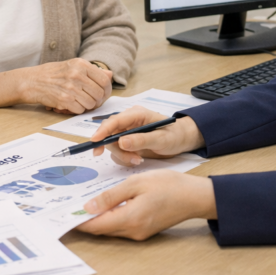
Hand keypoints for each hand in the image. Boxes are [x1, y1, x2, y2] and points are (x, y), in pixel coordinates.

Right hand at [21, 59, 112, 113]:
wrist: (31, 81)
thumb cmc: (51, 74)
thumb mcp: (72, 66)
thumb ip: (91, 71)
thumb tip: (110, 75)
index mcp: (81, 64)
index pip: (104, 80)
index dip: (106, 90)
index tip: (103, 94)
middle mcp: (77, 74)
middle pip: (99, 94)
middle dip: (97, 100)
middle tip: (91, 101)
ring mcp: (70, 87)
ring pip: (91, 104)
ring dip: (87, 106)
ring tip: (78, 101)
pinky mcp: (64, 100)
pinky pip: (80, 110)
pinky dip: (77, 110)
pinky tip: (71, 104)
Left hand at [77, 170, 216, 239]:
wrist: (195, 196)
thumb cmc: (169, 185)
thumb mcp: (136, 183)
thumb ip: (111, 196)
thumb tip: (88, 207)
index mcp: (130, 219)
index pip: (95, 226)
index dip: (77, 221)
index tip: (61, 215)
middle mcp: (133, 231)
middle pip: (101, 229)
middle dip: (84, 219)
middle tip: (67, 205)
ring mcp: (139, 233)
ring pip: (110, 228)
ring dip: (96, 218)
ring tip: (81, 202)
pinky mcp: (144, 229)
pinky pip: (121, 225)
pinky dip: (109, 217)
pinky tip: (104, 204)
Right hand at [89, 106, 204, 164]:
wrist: (181, 140)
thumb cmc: (174, 135)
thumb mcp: (161, 139)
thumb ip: (142, 140)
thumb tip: (121, 142)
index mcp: (136, 114)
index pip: (114, 120)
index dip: (102, 131)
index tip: (95, 142)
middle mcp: (129, 120)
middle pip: (110, 133)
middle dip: (117, 149)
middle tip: (132, 160)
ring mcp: (127, 130)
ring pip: (112, 144)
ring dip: (122, 155)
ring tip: (138, 160)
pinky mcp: (127, 140)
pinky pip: (117, 150)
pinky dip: (124, 157)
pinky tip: (137, 159)